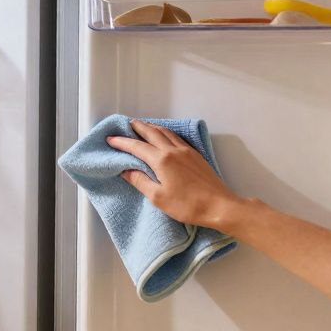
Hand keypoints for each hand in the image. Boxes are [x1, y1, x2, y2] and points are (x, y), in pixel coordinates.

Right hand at [106, 119, 245, 231]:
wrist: (219, 206)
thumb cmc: (187, 205)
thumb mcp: (158, 197)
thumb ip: (141, 181)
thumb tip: (126, 171)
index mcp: (162, 160)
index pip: (137, 147)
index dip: (122, 143)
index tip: (110, 140)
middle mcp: (173, 151)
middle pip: (152, 133)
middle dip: (138, 127)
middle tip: (126, 124)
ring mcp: (186, 151)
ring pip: (166, 132)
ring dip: (152, 127)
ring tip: (143, 126)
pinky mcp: (195, 155)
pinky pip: (176, 137)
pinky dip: (166, 133)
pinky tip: (165, 136)